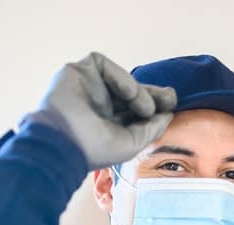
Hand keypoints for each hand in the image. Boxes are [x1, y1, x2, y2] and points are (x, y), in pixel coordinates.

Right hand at [24, 52, 176, 169]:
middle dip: (153, 94)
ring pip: (122, 80)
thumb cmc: (94, 149)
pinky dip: (121, 77)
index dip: (154, 106)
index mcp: (108, 123)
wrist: (62, 141)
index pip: (134, 110)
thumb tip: (168, 115)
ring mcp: (88, 88)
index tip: (171, 107)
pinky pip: (105, 65)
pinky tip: (127, 93)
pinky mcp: (78, 72)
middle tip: (171, 97)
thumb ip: (151, 129)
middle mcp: (98, 105)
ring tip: (145, 108)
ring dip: (139, 92)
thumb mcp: (132, 144)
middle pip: (131, 92)